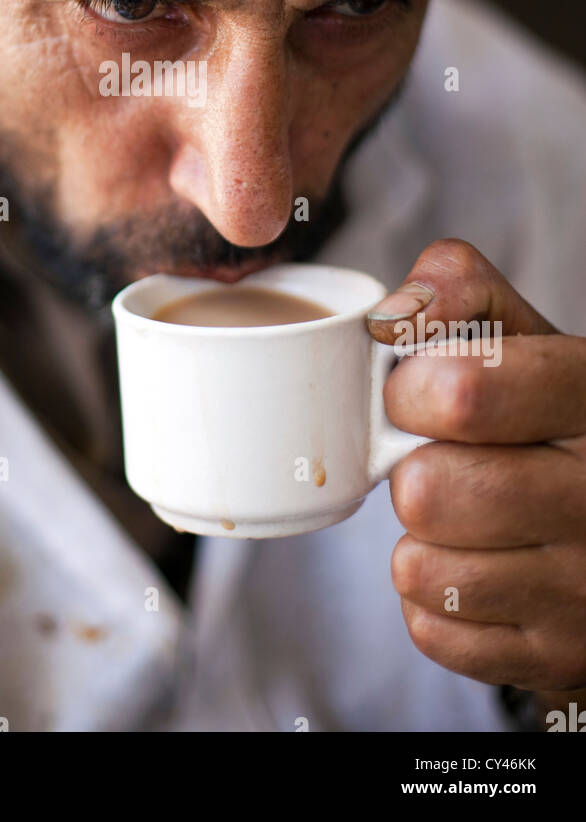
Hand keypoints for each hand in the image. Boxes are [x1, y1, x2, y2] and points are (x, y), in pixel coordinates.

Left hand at [366, 239, 585, 722]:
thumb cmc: (554, 419)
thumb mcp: (530, 340)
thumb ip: (463, 294)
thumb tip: (394, 314)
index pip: (464, 392)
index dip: (410, 389)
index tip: (411, 390)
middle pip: (427, 490)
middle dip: (413, 470)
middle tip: (443, 460)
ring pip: (421, 566)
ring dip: (424, 540)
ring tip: (468, 517)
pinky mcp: (557, 657)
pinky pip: (431, 629)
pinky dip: (436, 602)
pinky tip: (480, 569)